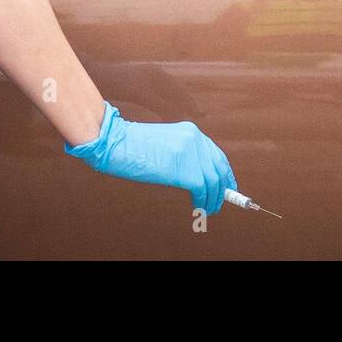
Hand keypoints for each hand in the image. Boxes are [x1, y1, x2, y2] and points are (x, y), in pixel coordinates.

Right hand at [65, 100, 236, 213]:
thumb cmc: (132, 147)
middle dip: (223, 188)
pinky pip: (202, 189)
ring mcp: (190, 153)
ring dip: (214, 198)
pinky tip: (198, 207)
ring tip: (209, 209)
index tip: (227, 186)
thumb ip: (183, 155)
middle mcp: (195, 139)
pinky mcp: (183, 169)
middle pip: (219, 168)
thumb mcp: (165, 145)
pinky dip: (203, 201)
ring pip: (213, 181)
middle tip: (220, 202)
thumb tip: (198, 177)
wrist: (115, 143)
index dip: (225, 173)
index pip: (217, 154)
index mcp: (191, 131)